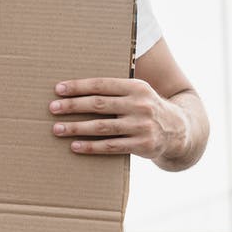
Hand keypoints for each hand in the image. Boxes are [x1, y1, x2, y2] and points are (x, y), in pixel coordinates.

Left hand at [49, 78, 191, 161]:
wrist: (179, 130)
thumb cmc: (147, 107)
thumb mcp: (138, 92)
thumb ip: (116, 90)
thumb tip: (77, 89)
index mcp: (136, 87)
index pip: (102, 84)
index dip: (78, 86)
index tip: (58, 89)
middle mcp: (140, 105)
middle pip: (99, 104)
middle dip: (72, 106)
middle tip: (52, 108)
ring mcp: (142, 126)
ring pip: (101, 126)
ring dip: (76, 128)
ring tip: (57, 129)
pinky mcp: (142, 145)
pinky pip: (111, 146)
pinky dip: (91, 146)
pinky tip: (75, 146)